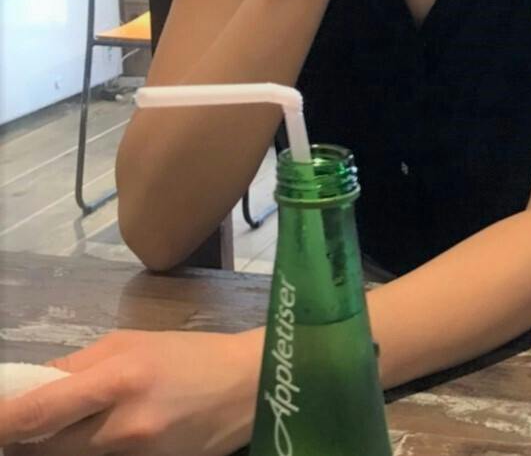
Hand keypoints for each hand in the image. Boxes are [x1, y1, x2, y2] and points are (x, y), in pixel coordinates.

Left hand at [0, 329, 261, 454]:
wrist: (249, 388)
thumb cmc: (191, 356)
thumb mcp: (134, 342)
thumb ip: (79, 365)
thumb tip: (32, 387)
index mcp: (120, 378)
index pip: (40, 411)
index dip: (2, 422)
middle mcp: (122, 426)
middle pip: (46, 448)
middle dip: (30, 438)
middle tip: (36, 424)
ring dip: (62, 446)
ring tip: (87, 423)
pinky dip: (91, 454)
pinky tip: (106, 437)